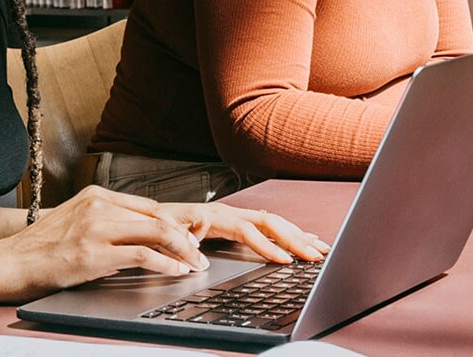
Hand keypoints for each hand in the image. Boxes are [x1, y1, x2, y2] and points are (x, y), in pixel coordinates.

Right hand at [0, 186, 213, 301]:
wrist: (8, 263)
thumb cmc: (41, 250)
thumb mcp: (76, 225)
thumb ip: (108, 226)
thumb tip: (143, 241)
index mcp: (96, 196)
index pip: (149, 206)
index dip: (176, 223)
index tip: (193, 238)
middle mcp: (99, 206)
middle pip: (158, 217)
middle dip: (187, 237)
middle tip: (201, 255)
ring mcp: (96, 227)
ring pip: (156, 232)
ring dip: (182, 251)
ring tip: (194, 265)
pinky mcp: (93, 253)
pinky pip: (142, 255)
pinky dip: (166, 264)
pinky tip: (176, 272)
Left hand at [150, 203, 329, 265]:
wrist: (152, 215)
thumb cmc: (157, 224)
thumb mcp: (162, 230)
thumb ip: (179, 237)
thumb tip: (197, 245)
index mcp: (215, 215)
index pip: (248, 230)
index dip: (267, 246)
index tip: (285, 260)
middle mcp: (230, 212)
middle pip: (270, 223)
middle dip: (295, 239)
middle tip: (316, 255)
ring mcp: (236, 216)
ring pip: (275, 222)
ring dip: (299, 235)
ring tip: (321, 248)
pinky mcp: (238, 221)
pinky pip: (270, 225)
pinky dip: (290, 233)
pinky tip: (305, 240)